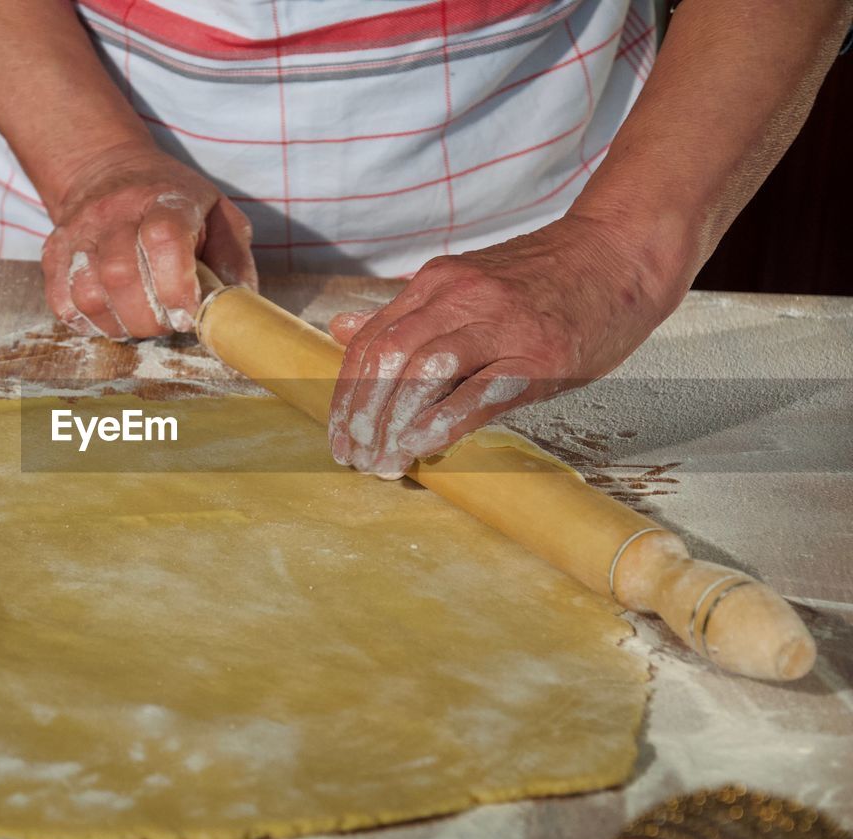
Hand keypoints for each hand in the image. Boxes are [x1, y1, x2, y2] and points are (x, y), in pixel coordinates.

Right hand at [41, 143, 255, 338]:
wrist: (110, 170)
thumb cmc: (175, 203)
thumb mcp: (218, 215)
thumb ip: (233, 260)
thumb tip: (238, 310)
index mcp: (165, 199)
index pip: (162, 238)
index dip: (175, 286)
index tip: (187, 314)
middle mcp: (115, 211)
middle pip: (121, 275)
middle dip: (150, 318)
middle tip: (167, 322)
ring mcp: (79, 231)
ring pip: (88, 295)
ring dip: (120, 324)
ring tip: (141, 321)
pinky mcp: (54, 252)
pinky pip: (62, 303)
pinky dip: (89, 323)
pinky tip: (112, 315)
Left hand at [327, 213, 681, 478]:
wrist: (620, 255)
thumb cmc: (544, 280)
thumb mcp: (465, 283)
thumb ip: (403, 311)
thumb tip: (340, 329)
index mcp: (436, 283)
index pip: (371, 340)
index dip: (346, 392)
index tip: (339, 432)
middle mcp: (459, 298)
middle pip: (387, 359)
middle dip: (361, 414)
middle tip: (353, 456)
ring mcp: (500, 325)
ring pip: (423, 374)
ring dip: (393, 424)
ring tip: (383, 461)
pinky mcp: (538, 356)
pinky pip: (477, 394)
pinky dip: (441, 424)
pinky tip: (421, 448)